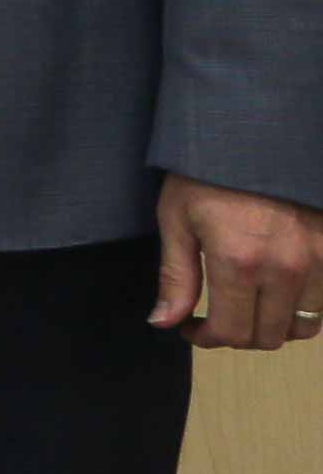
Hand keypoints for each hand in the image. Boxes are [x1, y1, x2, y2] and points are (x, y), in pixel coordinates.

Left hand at [154, 175, 322, 350]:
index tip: (192, 328)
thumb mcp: (178, 218)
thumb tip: (165, 323)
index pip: (232, 332)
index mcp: (239, 262)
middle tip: (217, 318)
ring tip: (249, 306)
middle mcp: (285, 269)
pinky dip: (302, 307)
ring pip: (303, 326)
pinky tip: (278, 291)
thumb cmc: (209, 172)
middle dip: (237, 336)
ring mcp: (318, 261)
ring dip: (273, 326)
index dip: (207, 339)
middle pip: (268, 336)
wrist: (258, 134)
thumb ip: (176, 277)